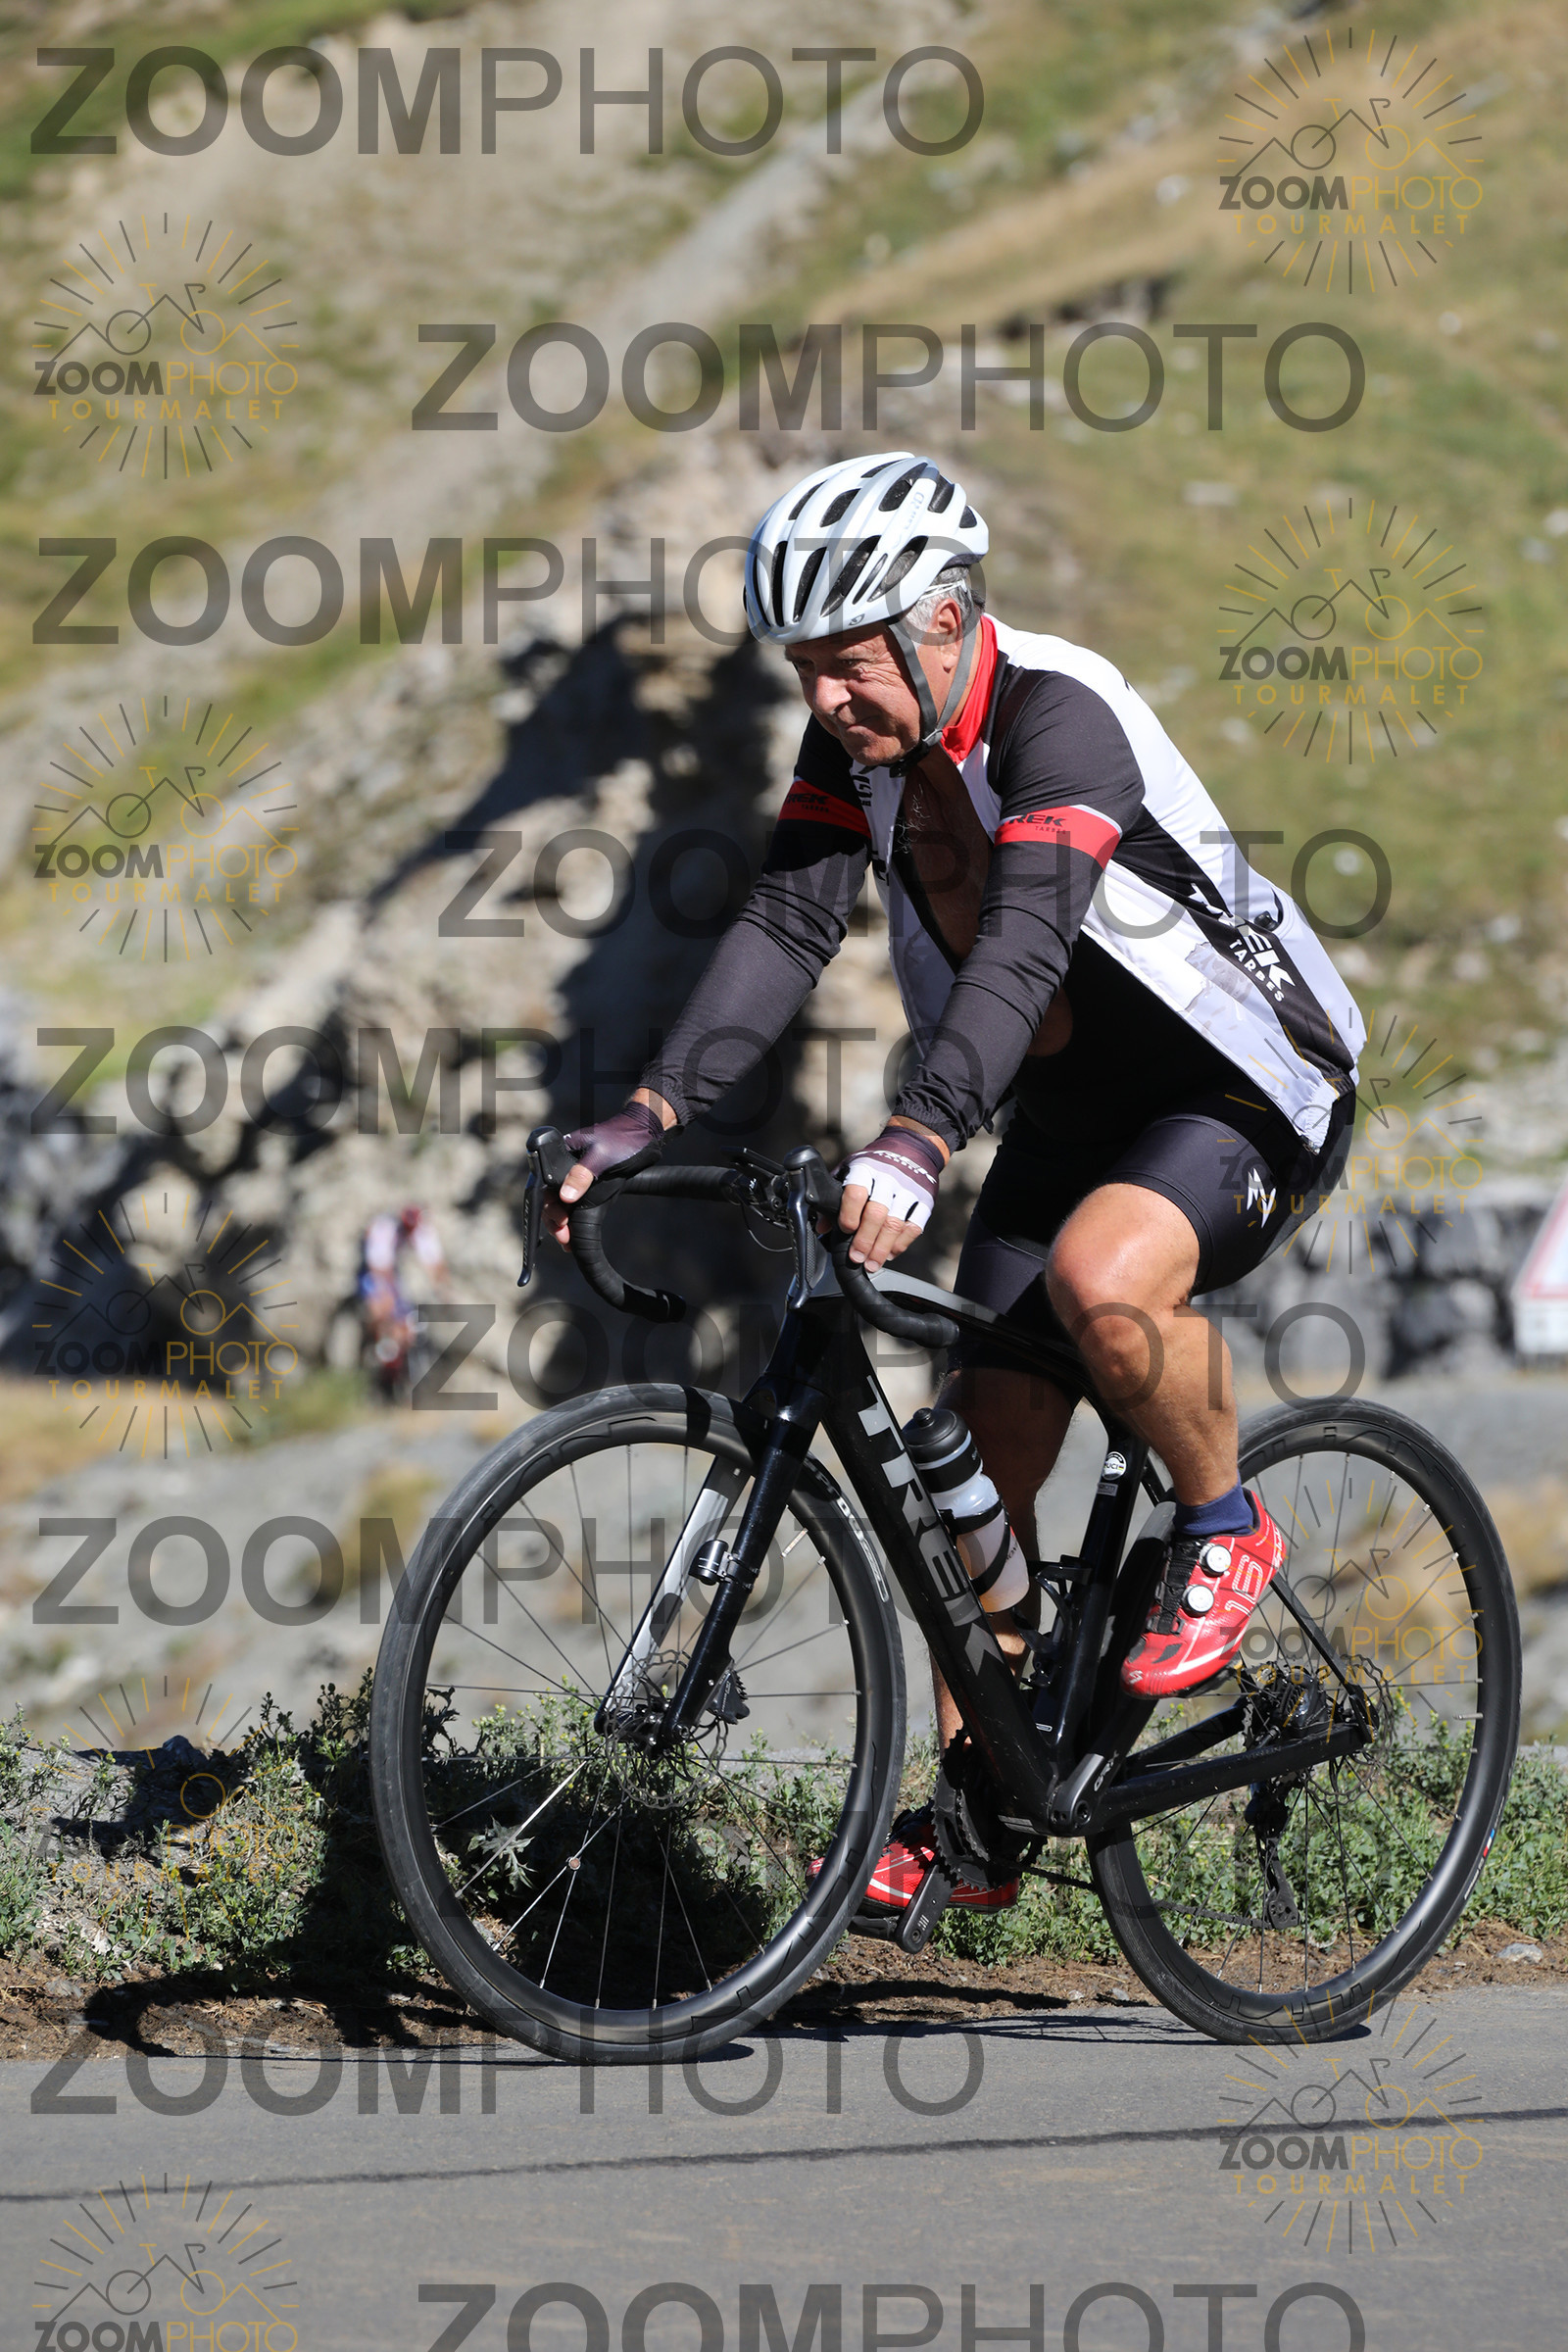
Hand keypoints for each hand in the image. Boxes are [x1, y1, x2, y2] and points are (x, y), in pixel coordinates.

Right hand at [546, 1097, 670, 1246]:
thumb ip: (581, 1175)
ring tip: (566, 1242)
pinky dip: (574, 1219)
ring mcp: (578, 1176)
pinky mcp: (590, 1184)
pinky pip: (577, 1204)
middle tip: (563, 1238)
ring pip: (562, 1203)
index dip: (548, 1205)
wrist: (645, 1132)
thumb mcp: (600, 1157)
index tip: (559, 1222)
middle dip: (555, 1219)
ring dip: (562, 1223)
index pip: (545, 1183)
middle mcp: (566, 1166)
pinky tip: (574, 1234)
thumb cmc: (622, 1139)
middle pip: (551, 1197)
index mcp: (561, 1154)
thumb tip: (564, 1197)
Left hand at [837, 1122, 946, 1269]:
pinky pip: (914, 1227)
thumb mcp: (850, 1170)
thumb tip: (823, 1226)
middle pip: (877, 1214)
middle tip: (856, 1258)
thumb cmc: (874, 1163)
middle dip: (865, 1240)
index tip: (845, 1230)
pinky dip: (901, 1244)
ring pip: (895, 1224)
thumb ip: (836, 1195)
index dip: (849, 1214)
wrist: (911, 1148)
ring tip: (871, 1264)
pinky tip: (889, 1254)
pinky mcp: (925, 1200)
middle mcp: (889, 1178)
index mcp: (865, 1169)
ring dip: (882, 1248)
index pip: (856, 1192)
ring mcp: (909, 1190)